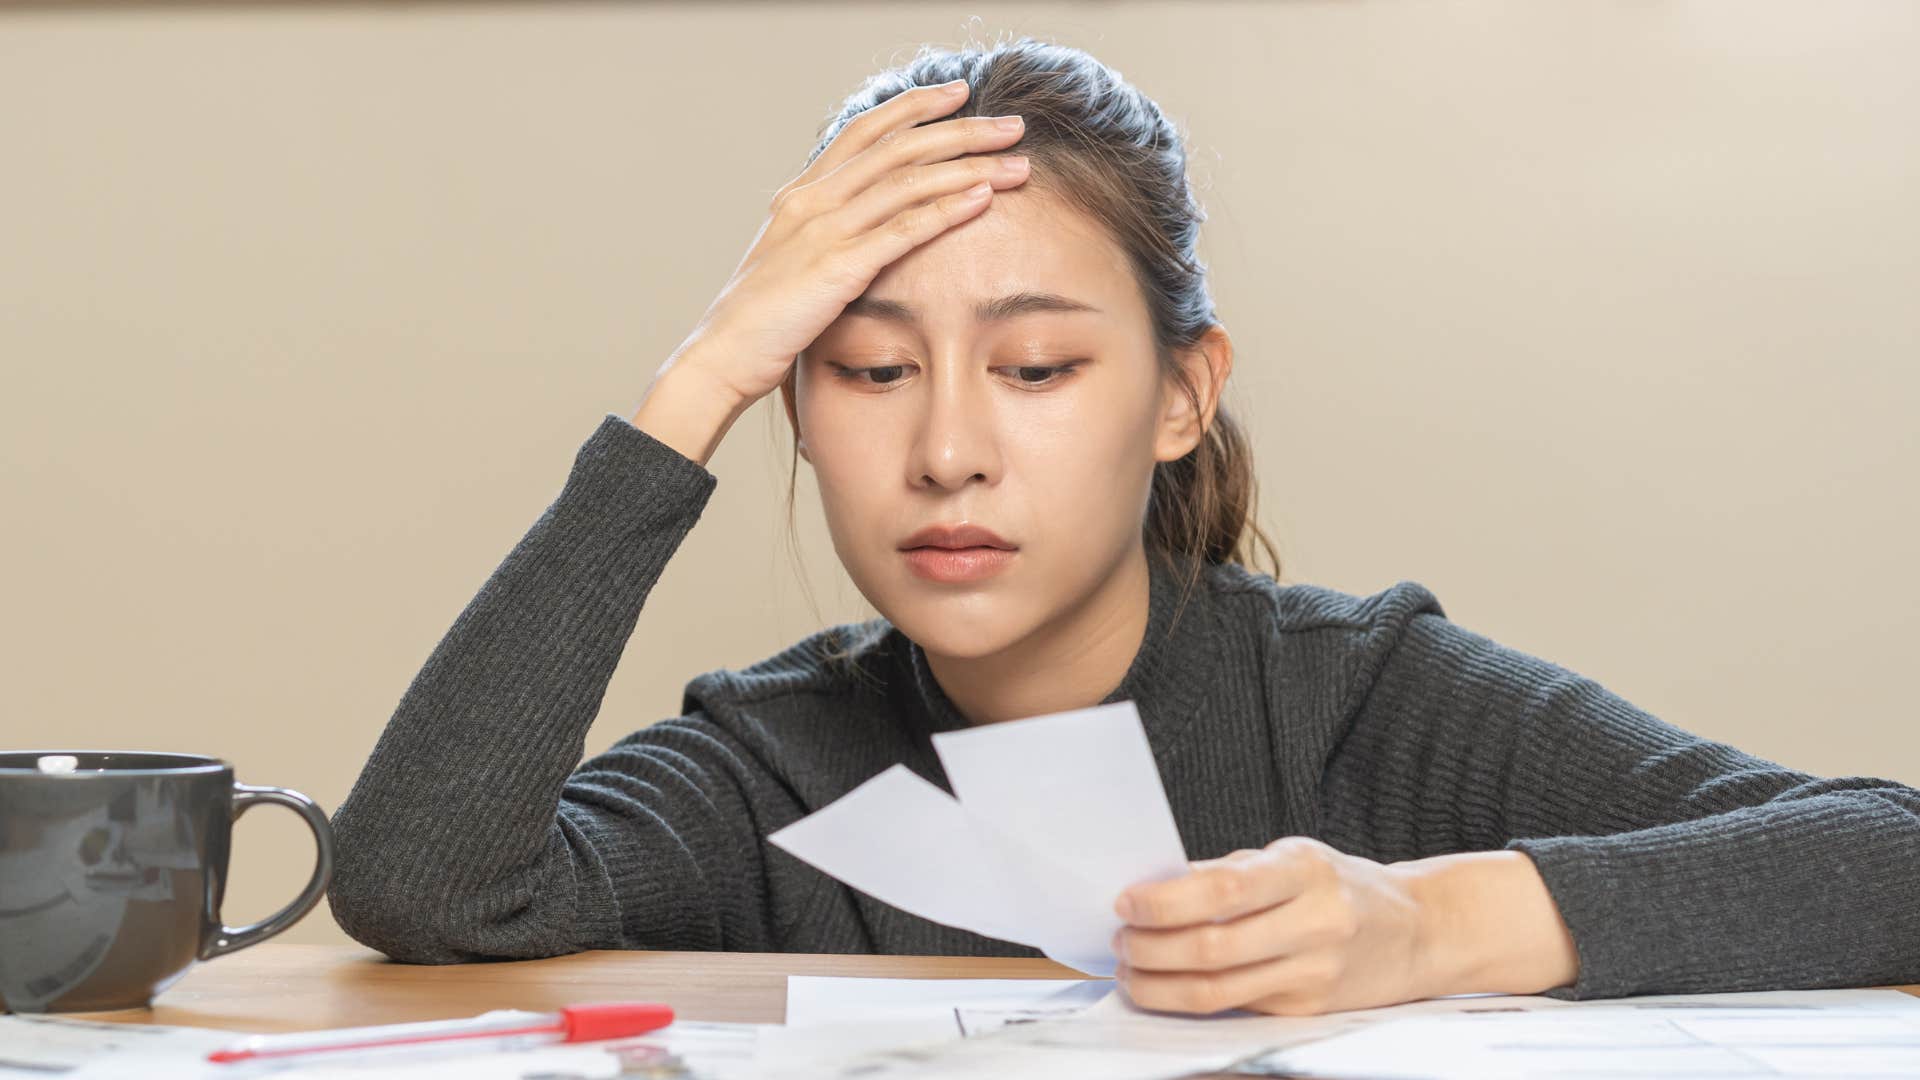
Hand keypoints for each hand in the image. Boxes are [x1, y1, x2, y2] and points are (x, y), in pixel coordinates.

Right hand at [652, 79, 1029, 417]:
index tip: (959, 94)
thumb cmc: (761, 318)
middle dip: (962, 130)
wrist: (723, 355)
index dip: (914, 107)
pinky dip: (947, 210)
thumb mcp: (793, 261)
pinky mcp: (838, 267)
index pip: (866, 131)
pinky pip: (903, 229)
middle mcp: (813, 200)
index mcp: (802, 193)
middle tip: (1011, 125)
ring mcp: (824, 231)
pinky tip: (983, 198)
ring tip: (1017, 163)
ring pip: (908, 181)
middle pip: (899, 147)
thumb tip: (866, 228)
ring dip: (970, 167)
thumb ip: (827, 236)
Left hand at [1111, 836, 1434, 1016]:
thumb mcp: (1291, 858)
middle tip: (1119, 939)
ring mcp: (1314, 974)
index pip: (1223, 890)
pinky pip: (1235, 1009)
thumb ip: (1227, 872)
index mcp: (1305, 871)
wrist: (1417, 931)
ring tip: (1131, 968)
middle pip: (1212, 948)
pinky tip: (1165, 985)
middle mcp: (1315, 924)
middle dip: (1149, 947)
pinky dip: (1187, 1000)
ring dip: (1158, 984)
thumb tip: (1152, 887)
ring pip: (1216, 991)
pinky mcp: (1307, 1012)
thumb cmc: (1339, 886)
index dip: (1165, 901)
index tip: (1125, 902)